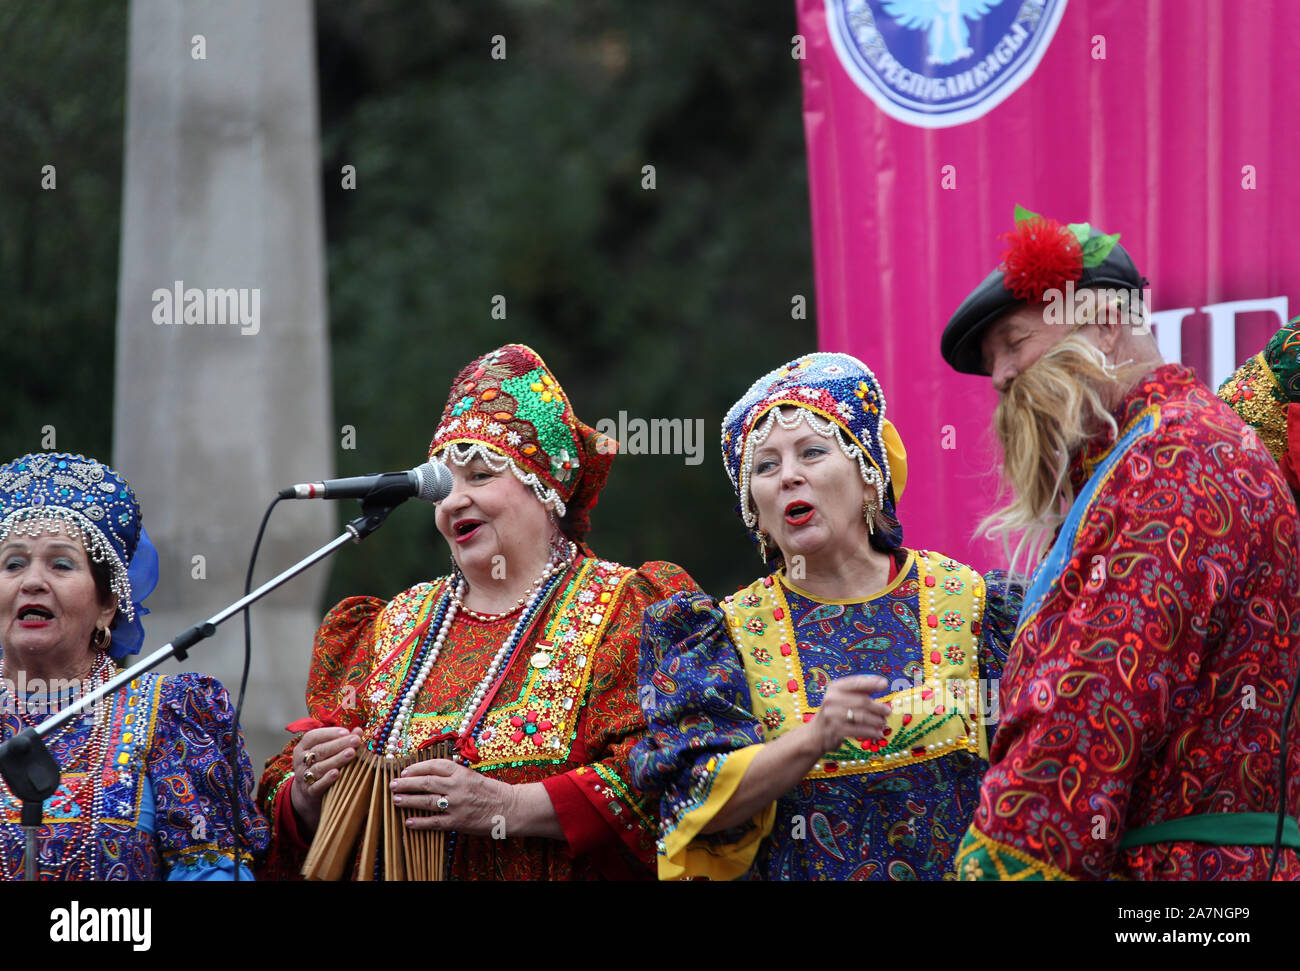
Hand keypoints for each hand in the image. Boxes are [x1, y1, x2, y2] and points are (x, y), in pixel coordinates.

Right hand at [290, 726, 362, 833]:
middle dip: (339, 744)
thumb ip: (342, 741)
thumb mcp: (327, 752)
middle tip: (356, 740)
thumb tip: (358, 731)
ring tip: (351, 753)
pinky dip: (327, 779)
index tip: (346, 731)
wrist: (307, 794)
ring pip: (319, 767)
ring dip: (336, 759)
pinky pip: (317, 785)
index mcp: (303, 748)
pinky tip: (337, 773)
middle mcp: (301, 761)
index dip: (329, 733)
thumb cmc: (321, 766)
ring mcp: (303, 777)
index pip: (313, 737)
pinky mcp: (309, 792)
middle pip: (319, 750)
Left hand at [390, 758, 516, 835]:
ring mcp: (456, 805)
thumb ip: (453, 774)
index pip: (434, 765)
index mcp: (461, 772)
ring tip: (397, 800)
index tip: (405, 771)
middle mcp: (456, 786)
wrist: (509, 808)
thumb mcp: (472, 775)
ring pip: (426, 801)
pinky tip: (409, 822)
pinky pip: (434, 822)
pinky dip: (420, 822)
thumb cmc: (491, 791)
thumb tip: (430, 774)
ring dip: (409, 800)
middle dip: (406, 783)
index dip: (417, 767)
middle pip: (426, 782)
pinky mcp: (457, 822)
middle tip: (393, 784)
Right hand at [807, 675, 890, 753]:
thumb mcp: (842, 697)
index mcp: (835, 688)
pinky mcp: (836, 730)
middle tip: (887, 711)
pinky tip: (878, 733)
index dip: (871, 682)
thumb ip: (860, 690)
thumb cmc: (835, 712)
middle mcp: (832, 699)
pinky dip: (871, 732)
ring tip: (882, 722)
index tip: (885, 684)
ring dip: (876, 720)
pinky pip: (859, 730)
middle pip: (862, 701)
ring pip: (862, 717)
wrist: (816, 733)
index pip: (856, 683)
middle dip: (878, 707)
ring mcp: (832, 715)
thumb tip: (882, 682)